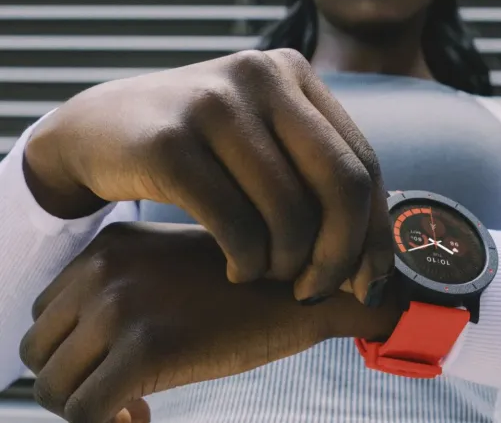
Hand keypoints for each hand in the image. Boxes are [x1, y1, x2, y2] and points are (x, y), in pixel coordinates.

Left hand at [19, 222, 399, 422]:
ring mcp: (120, 305)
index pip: (48, 313)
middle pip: (39, 348)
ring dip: (87, 407)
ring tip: (134, 408)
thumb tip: (91, 351)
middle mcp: (103, 268)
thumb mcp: (173, 272)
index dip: (75, 352)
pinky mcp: (144, 347)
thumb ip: (125, 293)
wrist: (309, 285)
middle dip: (75, 381)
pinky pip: (85, 412)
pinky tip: (144, 418)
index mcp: (108, 246)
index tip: (118, 370)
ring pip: (52, 385)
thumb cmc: (250, 287)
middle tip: (123, 395)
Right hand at [23, 49, 392, 302]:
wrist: (96, 130)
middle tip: (316, 290)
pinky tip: (238, 268)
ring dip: (287, 266)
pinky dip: (248, 262)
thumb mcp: (261, 141)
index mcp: (294, 73)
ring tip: (268, 274)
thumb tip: (374, 259)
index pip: (364, 164)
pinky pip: (236, 226)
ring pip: (291, 213)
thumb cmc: (197, 148)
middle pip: (343, 185)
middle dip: (340, 255)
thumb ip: (315, 179)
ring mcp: (214, 104)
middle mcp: (261, 77)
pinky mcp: (170, 143)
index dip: (375, 234)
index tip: (369, 282)